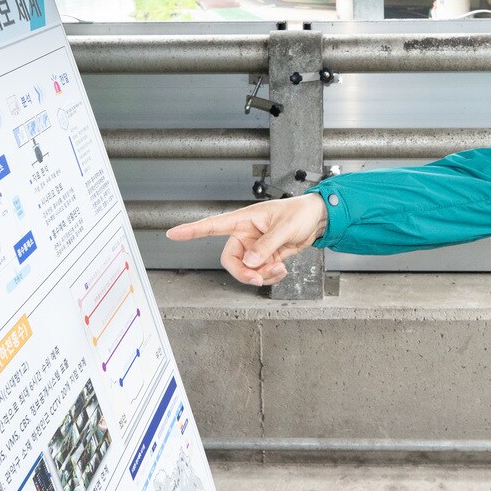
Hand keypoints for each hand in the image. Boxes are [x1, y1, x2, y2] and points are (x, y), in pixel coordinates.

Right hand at [166, 195, 327, 285]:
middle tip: (259, 277)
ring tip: (279, 267)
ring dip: (262, 275)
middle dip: (244, 273)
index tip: (174, 233)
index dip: (192, 230)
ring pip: (246, 270)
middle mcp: (245, 235)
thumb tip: (250, 262)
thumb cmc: (299, 213)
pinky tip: (281, 269)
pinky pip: (259, 273)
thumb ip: (266, 245)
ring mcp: (254, 248)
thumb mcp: (284, 228)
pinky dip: (269, 276)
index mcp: (244, 220)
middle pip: (230, 260)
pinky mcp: (265, 257)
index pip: (212, 225)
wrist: (316, 220)